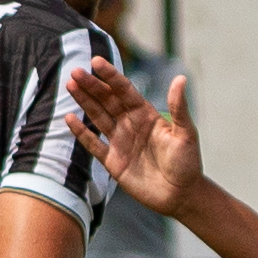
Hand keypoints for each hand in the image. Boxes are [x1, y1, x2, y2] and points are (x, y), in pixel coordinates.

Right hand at [68, 61, 205, 219]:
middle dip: (91, 86)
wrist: (181, 195)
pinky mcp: (113, 161)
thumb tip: (181, 78)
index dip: (110, 76)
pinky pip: (93, 144)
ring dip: (84, 101)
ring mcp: (120, 142)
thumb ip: (179, 108)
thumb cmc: (187, 163)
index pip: (124, 90)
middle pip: (107, 100)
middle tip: (75, 72)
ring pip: (97, 116)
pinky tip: (70, 118)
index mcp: (146, 114)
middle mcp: (130, 124)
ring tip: (70, 86)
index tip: (96, 62)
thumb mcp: (186, 134)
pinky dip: (81, 132)